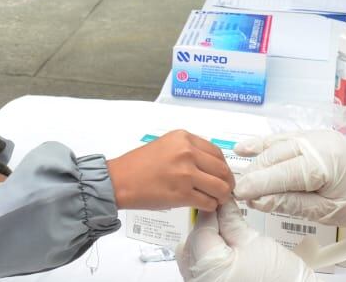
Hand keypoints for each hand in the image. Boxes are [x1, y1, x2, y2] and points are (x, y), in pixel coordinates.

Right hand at [106, 130, 233, 211]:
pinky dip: (210, 206)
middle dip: (227, 183)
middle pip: (222, 170)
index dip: (223, 167)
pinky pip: (208, 202)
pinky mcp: (182, 194)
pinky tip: (203, 205)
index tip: (221, 175)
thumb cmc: (138, 165)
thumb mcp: (165, 145)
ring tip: (214, 199)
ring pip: (220, 187)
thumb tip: (209, 165)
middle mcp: (187, 152)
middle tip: (223, 190)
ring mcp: (186, 173)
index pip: (217, 152)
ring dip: (220, 196)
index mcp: (183, 138)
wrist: (119, 180)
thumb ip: (188, 150)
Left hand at [178, 202, 315, 281]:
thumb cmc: (278, 278)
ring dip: (205, 242)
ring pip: (191, 255)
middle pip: (193, 242)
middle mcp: (198, 278)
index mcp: (209, 265)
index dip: (212, 212)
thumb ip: (231, 220)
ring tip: (226, 236)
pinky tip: (222, 251)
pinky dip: (206, 257)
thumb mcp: (253, 241)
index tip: (219, 202)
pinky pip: (197, 269)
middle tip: (225, 218)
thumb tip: (221, 204)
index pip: (201, 228)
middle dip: (207, 227)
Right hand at [233, 130, 345, 228]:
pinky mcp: (314, 136)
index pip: (280, 172)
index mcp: (325, 162)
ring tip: (241, 179)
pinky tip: (245, 148)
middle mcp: (318, 142)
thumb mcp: (327, 212)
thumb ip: (290, 203)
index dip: (256, 184)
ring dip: (257, 161)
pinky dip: (264, 144)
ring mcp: (316, 135)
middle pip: (274, 157)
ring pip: (275, 146)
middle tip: (239, 193)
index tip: (238, 194)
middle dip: (254, 175)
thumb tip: (260, 200)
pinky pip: (283, 139)